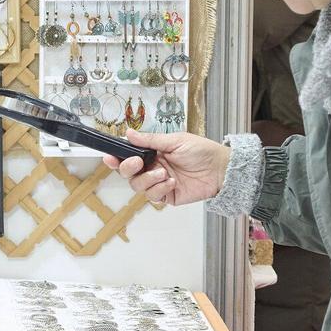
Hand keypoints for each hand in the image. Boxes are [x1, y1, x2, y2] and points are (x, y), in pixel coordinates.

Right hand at [102, 131, 231, 206]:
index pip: (129, 156)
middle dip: (128, 168)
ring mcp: (159, 183)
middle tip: (137, 162)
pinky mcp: (166, 196)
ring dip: (148, 179)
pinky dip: (159, 189)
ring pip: (138, 186)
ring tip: (164, 173)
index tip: (110, 157)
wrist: (220, 169)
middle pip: (128, 173)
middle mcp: (152, 168)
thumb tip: (129, 133)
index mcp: (153, 153)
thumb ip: (150, 140)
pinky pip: (153, 196)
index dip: (116, 159)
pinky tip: (172, 182)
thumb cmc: (201, 151)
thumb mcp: (175, 140)